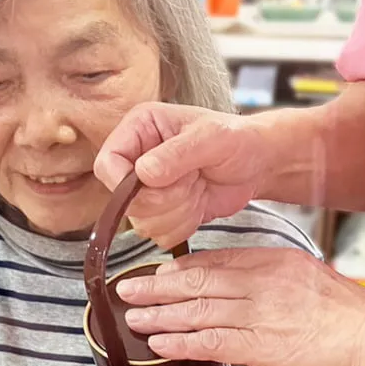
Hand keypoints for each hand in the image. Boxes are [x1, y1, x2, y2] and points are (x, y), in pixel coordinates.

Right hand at [94, 103, 267, 248]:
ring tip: (198, 189)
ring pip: (142, 223)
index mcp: (139, 129)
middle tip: (193, 179)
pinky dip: (183, 226)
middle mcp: (137, 159)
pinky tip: (198, 205)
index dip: (125, 184)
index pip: (107, 164)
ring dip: (177, 213)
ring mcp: (147, 190)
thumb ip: (177, 153)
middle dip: (164, 199)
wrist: (257, 164)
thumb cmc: (238, 140)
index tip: (156, 183)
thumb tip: (144, 172)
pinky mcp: (161, 214)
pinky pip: (158, 236)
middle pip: (124, 201)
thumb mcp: (212, 138)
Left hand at [117, 247, 364, 365]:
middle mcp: (262, 281)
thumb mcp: (309, 282)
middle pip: (197, 281)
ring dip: (159, 315)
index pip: (215, 261)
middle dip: (156, 286)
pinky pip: (212, 341)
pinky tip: (159, 344)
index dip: (178, 269)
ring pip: (197, 311)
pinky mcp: (263, 346)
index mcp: (274, 261)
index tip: (155, 273)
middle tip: (126, 288)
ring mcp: (261, 313)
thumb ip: (272, 282)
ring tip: (133, 318)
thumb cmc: (351, 317)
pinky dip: (182, 342)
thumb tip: (240, 293)